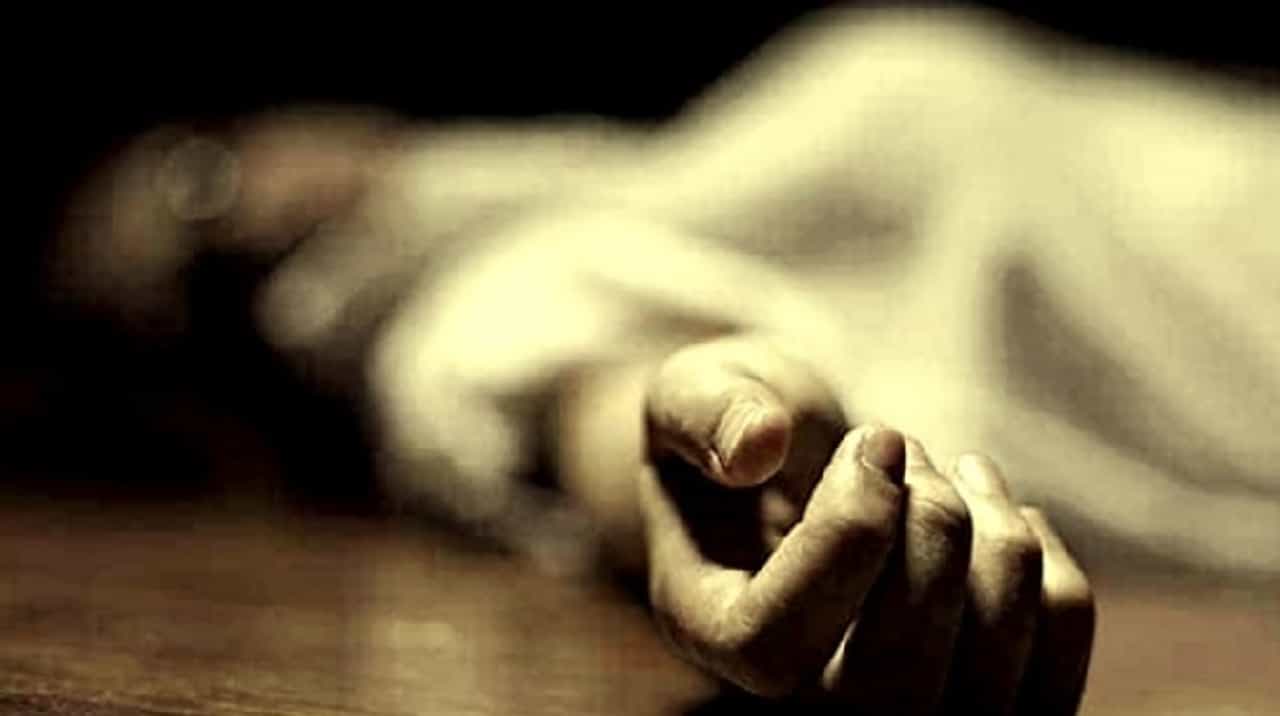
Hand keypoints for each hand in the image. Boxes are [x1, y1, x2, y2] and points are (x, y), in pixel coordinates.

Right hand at [638, 336, 1094, 711]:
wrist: (780, 463)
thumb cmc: (732, 425)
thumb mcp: (693, 392)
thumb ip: (705, 411)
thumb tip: (757, 446)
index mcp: (711, 634)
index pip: (775, 647)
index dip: (844, 541)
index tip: (874, 442)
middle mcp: (796, 703)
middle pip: (891, 690)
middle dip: (933, 535)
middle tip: (907, 444)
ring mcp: (892, 713)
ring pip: (984, 691)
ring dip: (996, 542)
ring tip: (948, 467)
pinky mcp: (970, 698)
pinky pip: (1050, 680)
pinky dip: (1045, 572)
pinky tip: (994, 513)